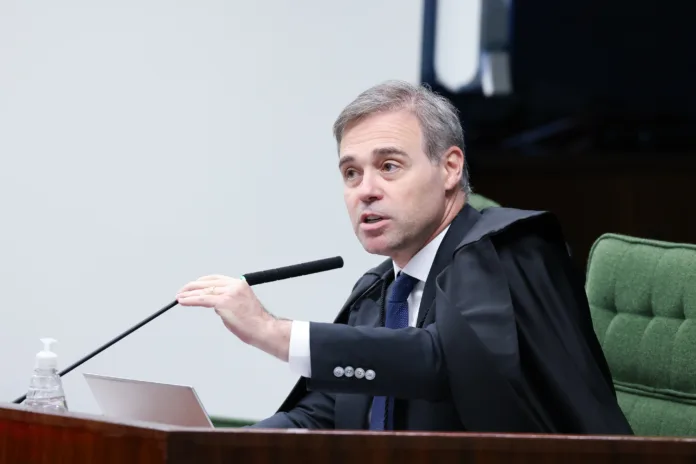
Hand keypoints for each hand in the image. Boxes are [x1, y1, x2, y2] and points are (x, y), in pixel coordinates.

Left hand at [176, 275, 290, 360]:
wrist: (264, 329)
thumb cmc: (255, 322)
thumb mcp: (241, 305)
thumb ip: (227, 301)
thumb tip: (214, 305)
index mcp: (240, 284)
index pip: (216, 278)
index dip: (202, 281)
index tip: (193, 285)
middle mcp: (234, 285)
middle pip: (207, 282)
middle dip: (192, 286)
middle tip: (182, 291)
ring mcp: (229, 293)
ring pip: (203, 291)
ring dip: (188, 294)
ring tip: (179, 297)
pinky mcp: (223, 302)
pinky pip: (202, 300)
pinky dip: (190, 300)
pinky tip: (183, 301)